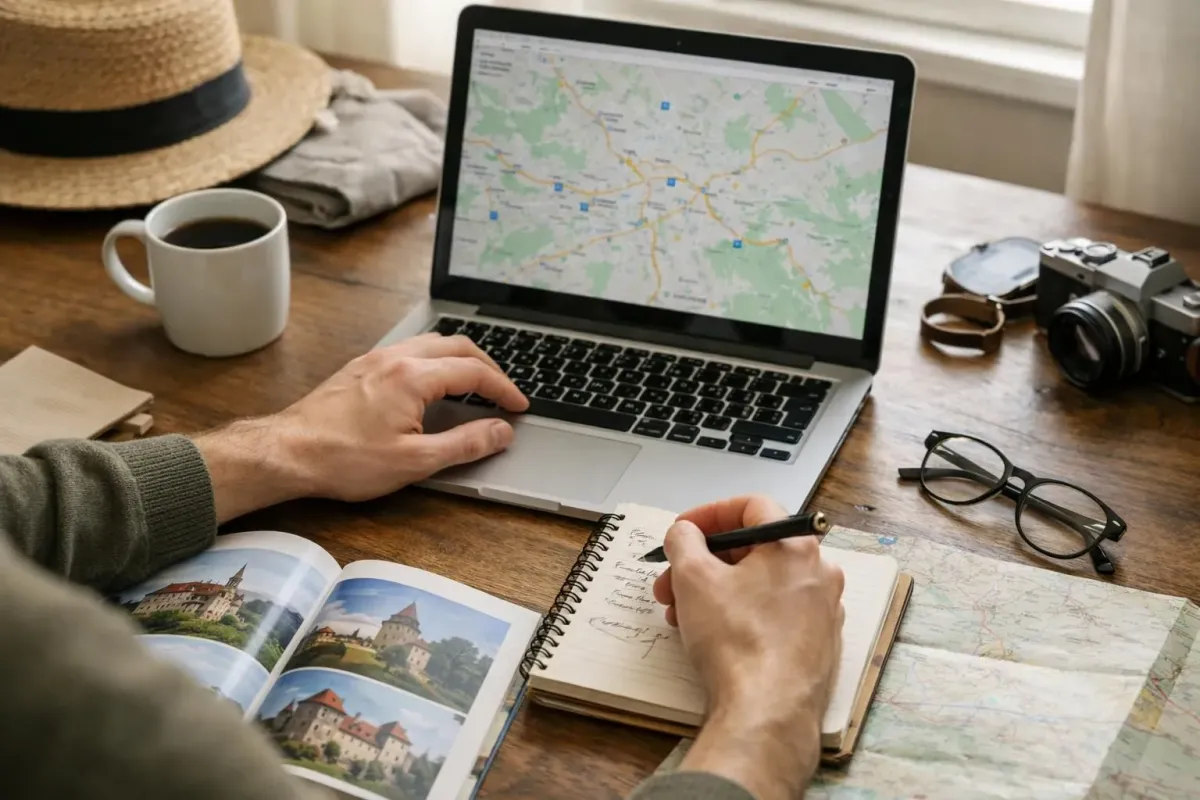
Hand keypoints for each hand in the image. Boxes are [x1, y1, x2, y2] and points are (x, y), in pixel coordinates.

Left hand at [194, 334, 527, 521]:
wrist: (287, 453)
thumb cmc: (342, 459)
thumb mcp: (414, 461)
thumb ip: (464, 444)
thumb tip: (500, 432)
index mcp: (413, 377)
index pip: (475, 372)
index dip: (504, 389)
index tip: (518, 406)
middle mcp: (395, 358)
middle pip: (457, 346)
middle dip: (488, 366)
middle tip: (504, 391)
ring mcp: (375, 359)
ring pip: (431, 343)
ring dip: (460, 358)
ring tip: (475, 382)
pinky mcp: (360, 368)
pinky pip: (409, 350)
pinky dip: (435, 360)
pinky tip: (433, 382)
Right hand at [652, 495, 844, 799]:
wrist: (767, 712)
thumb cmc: (738, 643)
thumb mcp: (693, 578)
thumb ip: (684, 541)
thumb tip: (685, 532)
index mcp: (796, 547)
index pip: (752, 507)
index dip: (709, 513)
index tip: (684, 530)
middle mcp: (819, 574)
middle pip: (753, 549)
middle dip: (704, 561)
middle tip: (672, 578)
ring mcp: (822, 612)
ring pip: (760, 585)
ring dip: (716, 591)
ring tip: (682, 613)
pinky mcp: (817, 645)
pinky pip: (773, 615)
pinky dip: (740, 615)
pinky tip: (711, 636)